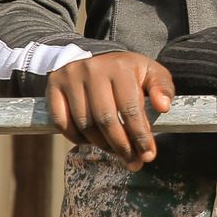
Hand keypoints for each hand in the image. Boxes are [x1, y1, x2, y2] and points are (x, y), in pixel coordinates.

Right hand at [46, 52, 173, 170]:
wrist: (92, 56)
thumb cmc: (126, 71)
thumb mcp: (149, 73)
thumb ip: (162, 88)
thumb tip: (163, 107)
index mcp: (120, 67)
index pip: (130, 108)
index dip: (140, 136)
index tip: (148, 155)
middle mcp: (92, 70)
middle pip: (106, 120)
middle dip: (122, 146)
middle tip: (132, 161)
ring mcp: (70, 77)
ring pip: (84, 124)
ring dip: (101, 145)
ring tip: (115, 151)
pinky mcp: (53, 86)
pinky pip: (62, 123)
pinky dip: (77, 139)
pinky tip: (92, 142)